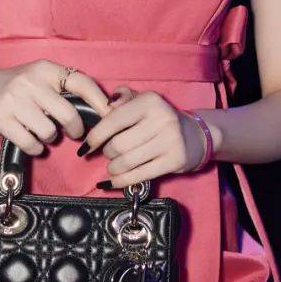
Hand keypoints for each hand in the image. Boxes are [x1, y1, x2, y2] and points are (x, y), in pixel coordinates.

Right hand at [0, 59, 115, 154]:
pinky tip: (31, 141)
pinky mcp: (1, 118)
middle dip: (75, 129)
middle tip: (73, 132)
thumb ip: (64, 88)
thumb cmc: (16, 86)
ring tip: (42, 131)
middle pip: (69, 114)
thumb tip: (103, 108)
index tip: (109, 116)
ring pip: (49, 132)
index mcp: (46, 69)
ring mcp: (14, 100)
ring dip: (50, 138)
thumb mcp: (40, 77)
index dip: (100, 101)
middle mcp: (31, 82)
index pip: (81, 83)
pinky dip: (35, 147)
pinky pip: (31, 143)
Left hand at [79, 88, 209, 187]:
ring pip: (126, 162)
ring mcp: (169, 141)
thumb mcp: (143, 101)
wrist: (196, 136)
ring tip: (113, 167)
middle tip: (109, 153)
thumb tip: (106, 104)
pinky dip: (120, 182)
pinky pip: (139, 176)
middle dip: (107, 153)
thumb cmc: (160, 119)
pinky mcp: (174, 161)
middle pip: (118, 145)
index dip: (94, 137)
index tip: (84, 148)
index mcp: (149, 101)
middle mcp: (161, 119)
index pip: (113, 121)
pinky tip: (110, 183)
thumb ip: (123, 98)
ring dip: (113, 168)